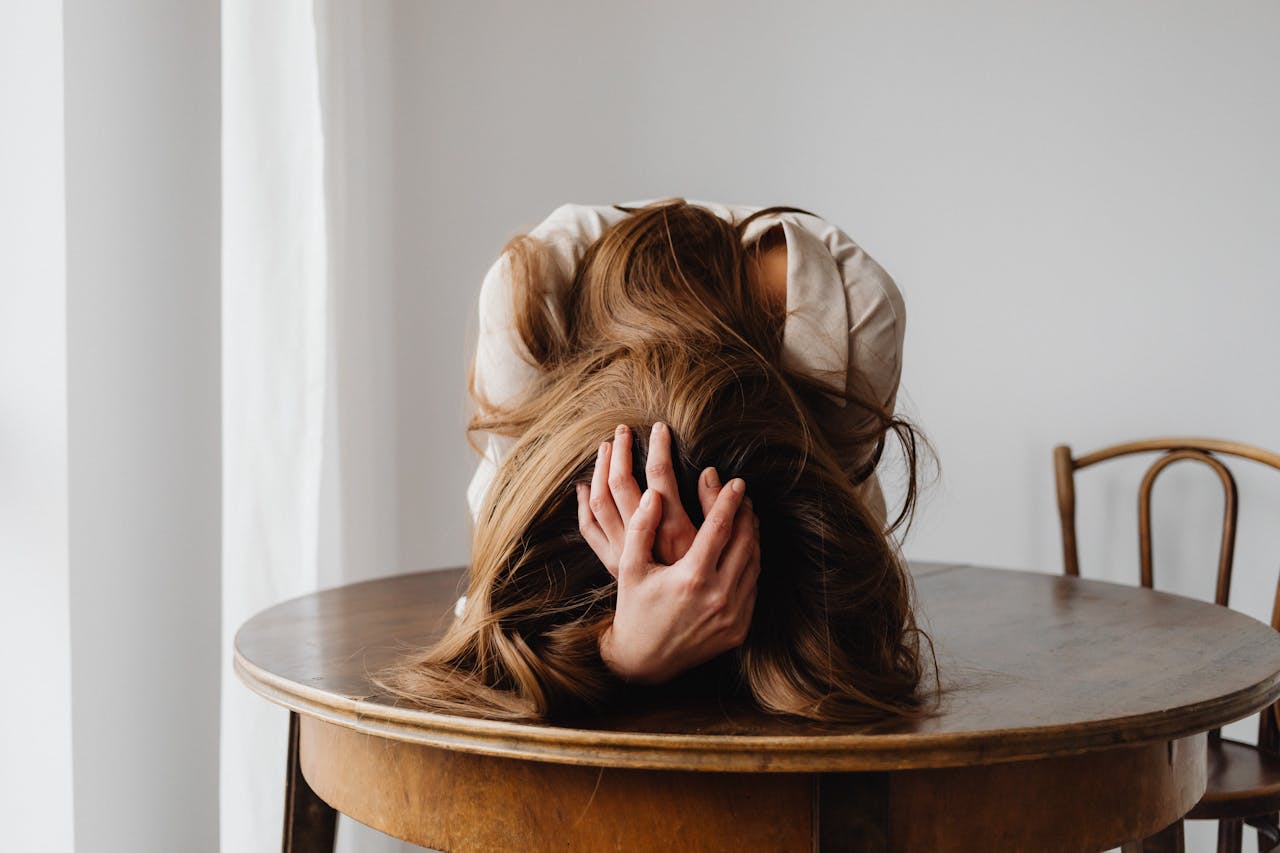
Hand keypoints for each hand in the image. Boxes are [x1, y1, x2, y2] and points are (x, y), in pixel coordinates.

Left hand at [576, 422, 721, 573]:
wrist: (672, 630)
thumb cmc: (702, 582)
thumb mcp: (715, 545)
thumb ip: (713, 508)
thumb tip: (710, 471)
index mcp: (673, 529)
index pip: (661, 475)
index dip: (659, 447)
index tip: (660, 427)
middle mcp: (642, 538)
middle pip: (622, 483)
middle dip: (622, 451)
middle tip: (623, 430)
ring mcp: (621, 549)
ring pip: (601, 500)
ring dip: (601, 469)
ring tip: (607, 447)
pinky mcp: (611, 561)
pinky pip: (589, 526)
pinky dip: (584, 503)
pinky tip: (585, 484)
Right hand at [597, 481, 760, 683]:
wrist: (645, 659)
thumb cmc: (634, 607)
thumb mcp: (631, 567)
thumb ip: (641, 527)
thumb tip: (654, 494)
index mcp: (692, 578)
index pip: (720, 528)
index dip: (729, 501)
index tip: (736, 482)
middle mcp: (718, 597)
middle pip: (744, 542)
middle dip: (746, 514)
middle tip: (743, 496)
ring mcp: (732, 615)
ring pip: (753, 564)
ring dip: (752, 537)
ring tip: (746, 517)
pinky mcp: (739, 629)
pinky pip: (752, 587)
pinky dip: (751, 563)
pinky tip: (743, 550)